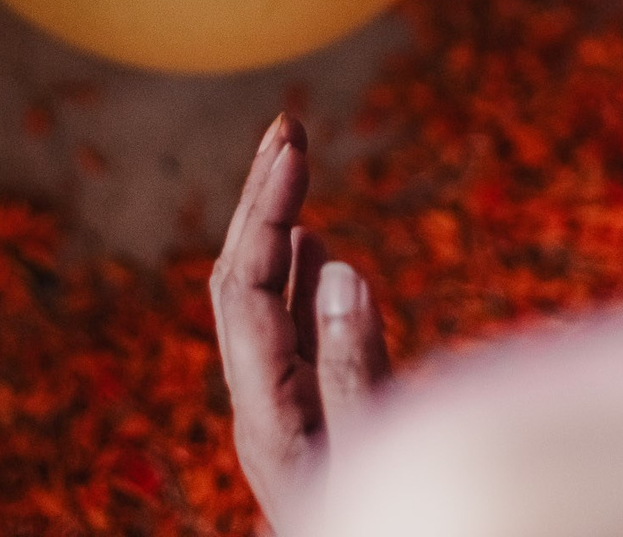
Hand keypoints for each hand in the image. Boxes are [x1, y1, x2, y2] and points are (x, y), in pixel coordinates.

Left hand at [209, 114, 389, 535]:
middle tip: (285, 126)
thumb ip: (355, 366)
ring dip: (277, 228)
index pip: (250, 288)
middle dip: (261, 200)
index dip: (268, 211)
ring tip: (292, 164)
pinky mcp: (305, 416)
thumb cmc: (381, 525)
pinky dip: (300, 273)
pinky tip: (315, 246)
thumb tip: (337, 266)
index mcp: (267, 413)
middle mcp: (261, 405)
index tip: (294, 146)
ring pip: (263, 301)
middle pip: (241, 281)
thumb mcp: (373, 452)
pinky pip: (290, 330)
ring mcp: (281, 411)